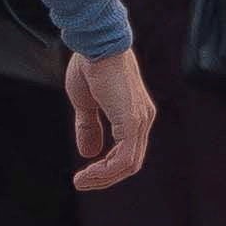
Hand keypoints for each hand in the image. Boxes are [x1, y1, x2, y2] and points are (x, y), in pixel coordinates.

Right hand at [63, 47, 154, 190]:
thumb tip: (88, 153)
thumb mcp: (86, 102)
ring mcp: (140, 120)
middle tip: (82, 183)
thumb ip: (89, 127)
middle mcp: (143, 118)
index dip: (107, 167)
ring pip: (128, 164)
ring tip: (82, 181)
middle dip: (105, 178)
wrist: (95, 42)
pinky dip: (105, 169)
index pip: (127, 151)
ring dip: (104, 177)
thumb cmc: (91, 64)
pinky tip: (88, 171)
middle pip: (130, 162)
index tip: (84, 175)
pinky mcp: (131, 121)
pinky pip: (123, 157)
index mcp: (134, 113)